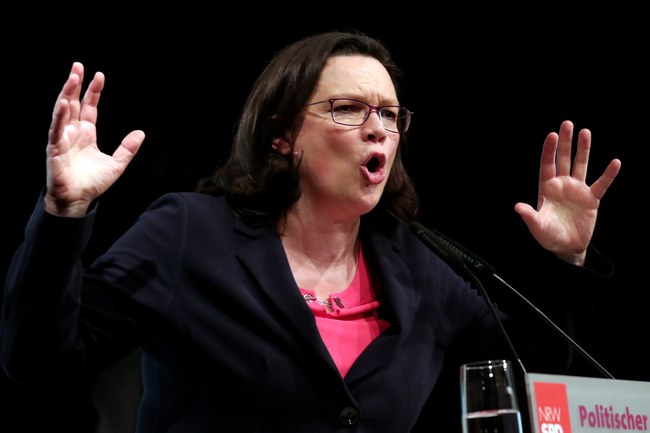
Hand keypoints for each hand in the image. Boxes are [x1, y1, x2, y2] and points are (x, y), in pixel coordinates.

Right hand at [44, 62, 144, 216]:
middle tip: (78, 65)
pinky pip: (56, 130)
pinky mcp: (54, 148)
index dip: (93, 92)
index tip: (99, 75)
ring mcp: (62, 139)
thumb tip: (141, 133)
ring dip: (67, 94)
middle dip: (75, 84)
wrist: (78, 201)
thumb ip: (128, 148)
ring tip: (72, 77)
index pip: (89, 107)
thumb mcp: (117, 164)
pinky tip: (65, 103)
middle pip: (74, 103)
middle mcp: (73, 133)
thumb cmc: (93, 183)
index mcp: (86, 134)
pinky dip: (60, 117)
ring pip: (63, 111)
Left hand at [514, 120, 620, 265]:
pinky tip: (615, 162)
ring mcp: (577, 189)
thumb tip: (517, 207)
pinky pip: (601, 184)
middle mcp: (562, 184)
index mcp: (546, 188)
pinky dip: (608, 174)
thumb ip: (530, 216)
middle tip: (567, 123)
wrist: (566, 247)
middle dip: (565, 142)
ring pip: (581, 165)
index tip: (551, 135)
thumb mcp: (537, 226)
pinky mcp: (591, 199)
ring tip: (585, 132)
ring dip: (584, 149)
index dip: (549, 150)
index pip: (547, 165)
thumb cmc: (548, 236)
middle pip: (564, 159)